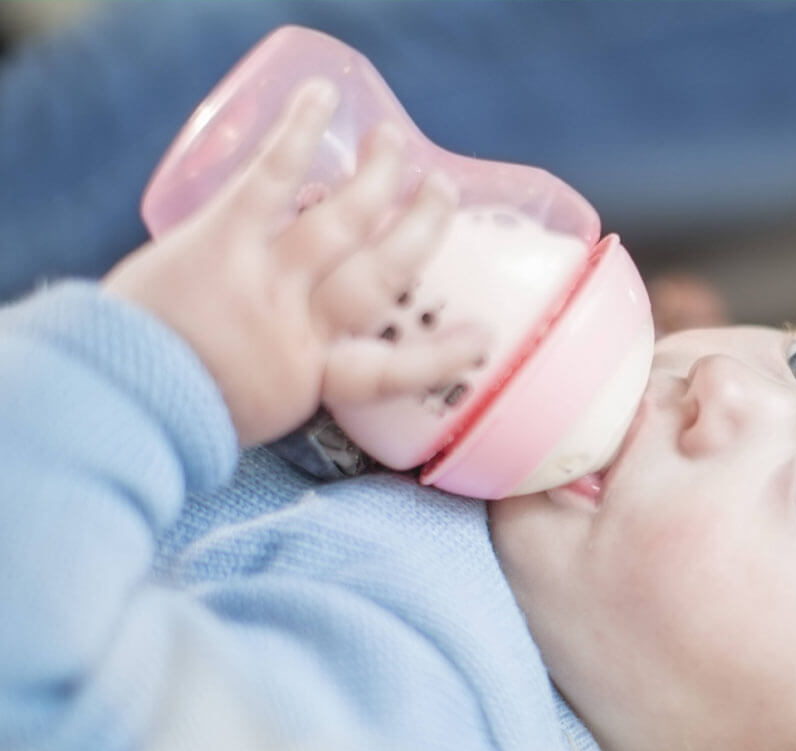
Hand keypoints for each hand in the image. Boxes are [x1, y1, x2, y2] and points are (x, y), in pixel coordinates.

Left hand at [104, 80, 486, 445]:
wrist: (114, 395)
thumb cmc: (183, 410)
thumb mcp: (259, 412)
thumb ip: (296, 377)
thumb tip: (321, 354)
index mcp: (315, 377)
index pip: (395, 369)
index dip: (443, 354)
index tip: (483, 336)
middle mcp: (302, 326)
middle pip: (379, 274)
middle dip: (419, 230)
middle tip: (442, 193)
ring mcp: (266, 280)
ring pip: (342, 223)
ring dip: (376, 179)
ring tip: (395, 144)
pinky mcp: (222, 240)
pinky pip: (271, 181)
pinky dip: (299, 133)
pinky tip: (323, 95)